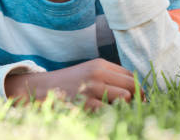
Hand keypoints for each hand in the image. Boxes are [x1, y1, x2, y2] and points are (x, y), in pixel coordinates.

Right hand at [5, 58, 141, 110]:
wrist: (42, 89)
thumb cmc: (69, 83)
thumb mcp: (89, 72)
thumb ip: (109, 76)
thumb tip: (134, 91)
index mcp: (100, 64)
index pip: (130, 75)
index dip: (137, 88)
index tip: (137, 99)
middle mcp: (98, 73)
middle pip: (132, 85)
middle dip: (136, 98)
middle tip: (132, 108)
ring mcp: (92, 88)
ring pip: (126, 97)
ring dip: (124, 106)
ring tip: (115, 110)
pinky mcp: (87, 103)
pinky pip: (111, 110)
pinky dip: (111, 115)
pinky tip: (103, 115)